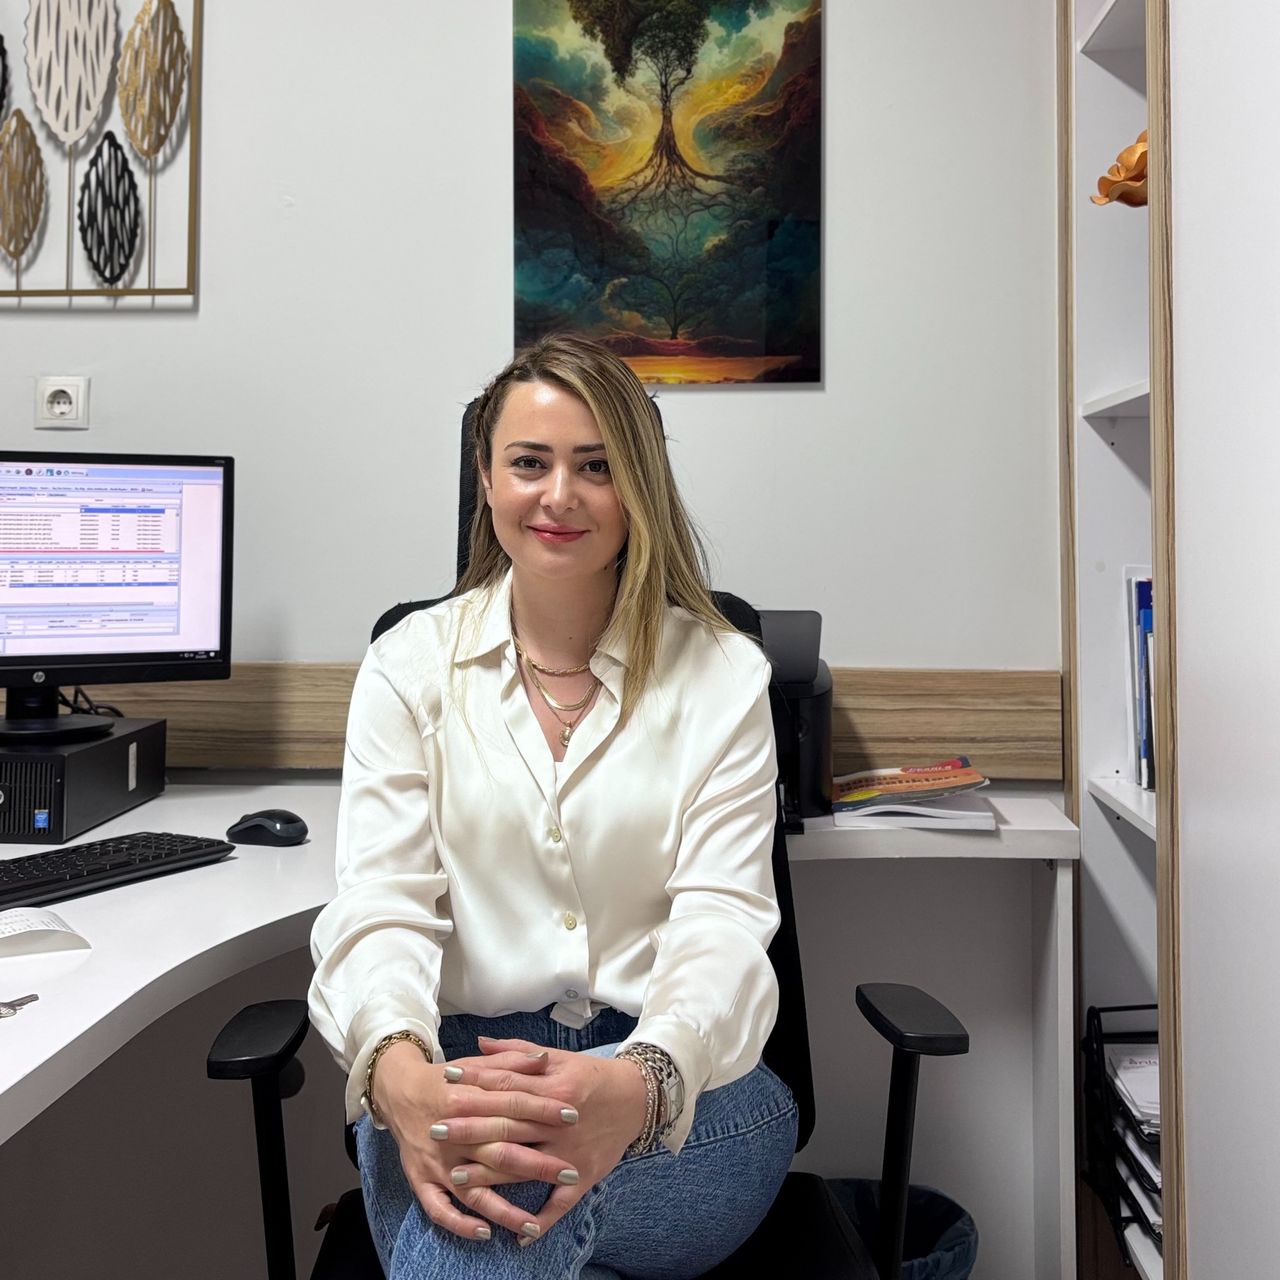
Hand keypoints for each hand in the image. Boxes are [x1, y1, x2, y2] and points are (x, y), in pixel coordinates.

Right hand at [372, 1042, 579, 1242]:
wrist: (399, 1091)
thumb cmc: (444, 1080)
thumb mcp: (474, 1065)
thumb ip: (510, 1062)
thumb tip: (543, 1059)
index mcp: (465, 1098)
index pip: (511, 1104)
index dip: (543, 1110)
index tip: (573, 1117)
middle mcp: (451, 1133)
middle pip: (499, 1150)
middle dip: (537, 1164)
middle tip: (571, 1174)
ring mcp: (436, 1162)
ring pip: (473, 1190)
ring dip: (503, 1210)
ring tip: (533, 1225)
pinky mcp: (421, 1180)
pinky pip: (439, 1209)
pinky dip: (459, 1223)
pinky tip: (485, 1232)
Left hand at [441, 1035, 648, 1247]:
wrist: (637, 1097)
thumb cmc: (591, 1075)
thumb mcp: (558, 1057)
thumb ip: (516, 1053)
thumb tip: (480, 1044)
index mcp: (554, 1086)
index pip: (507, 1086)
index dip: (475, 1084)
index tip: (445, 1083)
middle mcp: (560, 1121)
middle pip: (508, 1126)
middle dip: (470, 1129)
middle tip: (435, 1130)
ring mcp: (571, 1152)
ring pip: (525, 1165)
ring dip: (489, 1173)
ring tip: (455, 1176)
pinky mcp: (585, 1176)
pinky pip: (561, 1203)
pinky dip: (540, 1221)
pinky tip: (518, 1236)